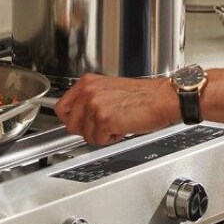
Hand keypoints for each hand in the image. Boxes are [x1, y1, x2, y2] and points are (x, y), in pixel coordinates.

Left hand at [53, 74, 179, 144]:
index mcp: (87, 83)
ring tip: (117, 123)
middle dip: (87, 131)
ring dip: (102, 135)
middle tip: (104, 125)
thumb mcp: (109, 89)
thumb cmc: (143, 96)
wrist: (162, 99)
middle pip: (71, 125)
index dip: (72, 121)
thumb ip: (90, 100)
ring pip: (86, 136)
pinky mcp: (104, 119)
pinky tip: (122, 127)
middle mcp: (88, 92)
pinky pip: (98, 140)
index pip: (62, 108)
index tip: (80, 124)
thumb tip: (78, 117)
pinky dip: (111, 139)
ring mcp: (95, 105)